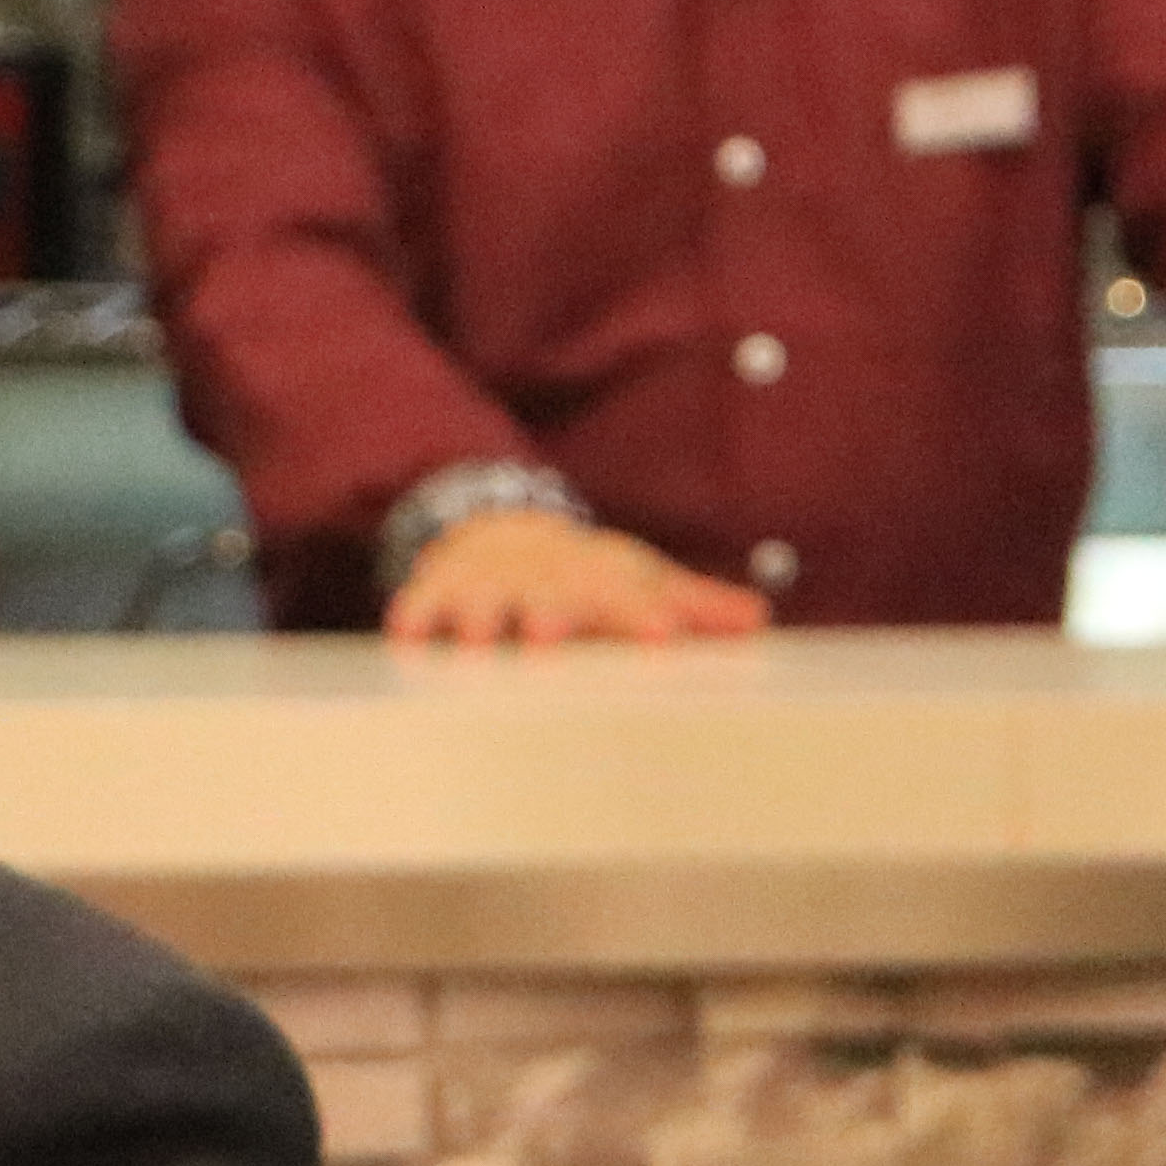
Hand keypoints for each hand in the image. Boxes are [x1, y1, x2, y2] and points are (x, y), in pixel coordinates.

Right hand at [384, 509, 767, 642]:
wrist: (507, 525)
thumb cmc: (587, 573)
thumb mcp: (641, 580)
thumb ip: (696, 607)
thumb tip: (759, 620)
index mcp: (598, 578)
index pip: (626, 597)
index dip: (644, 616)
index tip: (663, 638)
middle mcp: (545, 577)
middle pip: (549, 597)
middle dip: (550, 614)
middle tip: (550, 638)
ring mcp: (492, 581)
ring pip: (483, 600)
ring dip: (477, 618)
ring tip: (472, 641)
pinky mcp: (444, 587)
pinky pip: (424, 601)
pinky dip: (414, 614)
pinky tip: (405, 633)